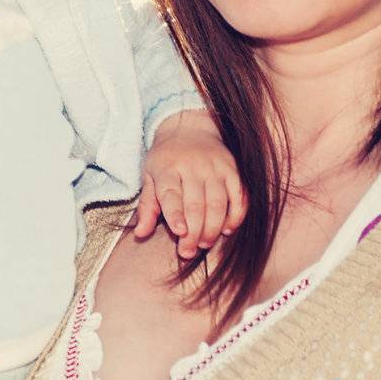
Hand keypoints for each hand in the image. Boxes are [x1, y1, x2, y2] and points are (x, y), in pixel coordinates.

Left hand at [133, 109, 246, 256]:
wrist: (190, 128)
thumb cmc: (166, 159)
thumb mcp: (149, 176)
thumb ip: (147, 206)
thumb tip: (141, 234)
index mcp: (167, 168)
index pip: (172, 194)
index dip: (176, 215)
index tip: (180, 233)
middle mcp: (193, 167)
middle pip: (196, 205)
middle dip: (193, 232)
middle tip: (188, 251)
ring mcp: (215, 168)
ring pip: (218, 204)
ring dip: (213, 228)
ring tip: (204, 244)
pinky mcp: (233, 170)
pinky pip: (239, 196)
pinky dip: (236, 216)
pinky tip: (227, 229)